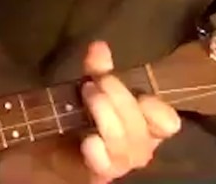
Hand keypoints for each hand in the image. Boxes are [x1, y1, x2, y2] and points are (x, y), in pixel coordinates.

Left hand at [79, 41, 181, 183]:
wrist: (47, 147)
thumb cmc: (76, 117)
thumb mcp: (88, 88)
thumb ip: (97, 69)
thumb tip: (100, 46)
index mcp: (145, 125)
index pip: (168, 122)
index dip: (157, 109)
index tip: (140, 93)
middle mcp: (138, 146)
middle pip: (141, 128)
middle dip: (120, 100)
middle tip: (95, 82)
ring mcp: (119, 163)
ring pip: (125, 145)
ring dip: (106, 116)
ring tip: (86, 95)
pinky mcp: (98, 173)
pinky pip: (107, 166)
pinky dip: (98, 151)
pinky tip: (88, 139)